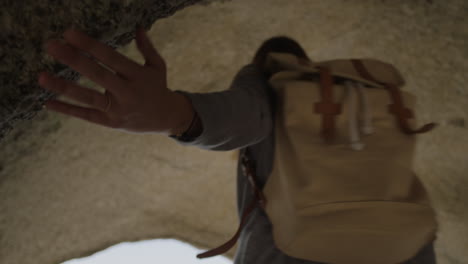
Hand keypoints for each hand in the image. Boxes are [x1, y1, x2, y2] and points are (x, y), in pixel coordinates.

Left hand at [38, 27, 189, 134]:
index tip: (69, 33)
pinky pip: (86, 115)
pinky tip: (47, 102)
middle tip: (51, 45)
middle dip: (73, 59)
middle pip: (97, 75)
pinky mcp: (110, 122)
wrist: (166, 118)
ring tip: (41, 76)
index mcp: (137, 75)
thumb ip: (146, 47)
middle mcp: (127, 92)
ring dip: (64, 87)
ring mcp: (118, 109)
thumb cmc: (158, 87)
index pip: (110, 57)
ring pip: (88, 98)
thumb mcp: (157, 66)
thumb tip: (138, 27)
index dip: (89, 45)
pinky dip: (67, 109)